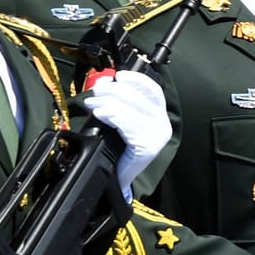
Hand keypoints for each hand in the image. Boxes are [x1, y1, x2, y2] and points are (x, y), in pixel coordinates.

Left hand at [83, 70, 171, 193]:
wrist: (117, 179)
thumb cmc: (118, 149)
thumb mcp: (119, 120)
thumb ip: (116, 101)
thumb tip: (104, 81)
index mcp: (160, 116)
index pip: (153, 91)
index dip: (136, 79)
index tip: (119, 75)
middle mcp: (162, 125)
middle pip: (139, 98)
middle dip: (114, 90)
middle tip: (96, 90)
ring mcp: (157, 137)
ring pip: (131, 110)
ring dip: (107, 103)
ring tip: (91, 103)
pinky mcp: (147, 147)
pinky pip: (127, 125)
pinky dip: (112, 116)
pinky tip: (100, 114)